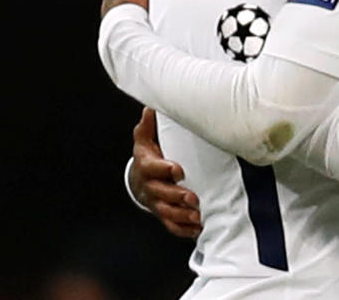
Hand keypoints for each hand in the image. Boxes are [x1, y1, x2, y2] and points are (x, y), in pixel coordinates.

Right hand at [130, 107, 201, 237]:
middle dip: (176, 197)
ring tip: (198, 216)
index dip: (164, 170)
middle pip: (160, 194)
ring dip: (182, 216)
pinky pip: (172, 225)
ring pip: (167, 213)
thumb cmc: (148, 156)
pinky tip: (198, 228)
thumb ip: (147, 126)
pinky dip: (184, 229)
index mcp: (145, 166)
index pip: (151, 169)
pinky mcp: (164, 214)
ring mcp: (156, 202)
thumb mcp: (145, 139)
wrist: (139, 179)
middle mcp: (149, 186)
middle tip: (193, 198)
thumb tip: (150, 109)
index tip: (179, 170)